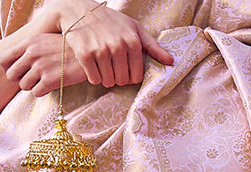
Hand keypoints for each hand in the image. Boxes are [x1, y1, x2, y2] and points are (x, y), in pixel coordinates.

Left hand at [2, 33, 89, 94]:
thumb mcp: (44, 40)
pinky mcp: (49, 80)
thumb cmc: (65, 48)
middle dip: (20, 79)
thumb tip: (17, 63)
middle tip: (32, 78)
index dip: (8, 68)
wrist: (86, 53)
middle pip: (11, 75)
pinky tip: (51, 84)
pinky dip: (42, 91)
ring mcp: (40, 67)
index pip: (3, 59)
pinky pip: (36, 93)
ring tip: (44, 80)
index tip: (18, 71)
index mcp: (28, 43)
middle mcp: (31, 54)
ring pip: (23, 86)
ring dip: (32, 86)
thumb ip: (29, 49)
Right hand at [7, 5, 173, 90]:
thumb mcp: (134, 28)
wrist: (79, 10)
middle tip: (113, 69)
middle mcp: (118, 46)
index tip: (126, 70)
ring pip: (108, 82)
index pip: (137, 76)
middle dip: (118, 78)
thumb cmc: (111, 21)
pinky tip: (93, 67)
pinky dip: (94, 76)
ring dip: (106, 78)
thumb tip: (171, 62)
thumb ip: (153, 46)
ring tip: (104, 67)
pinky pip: (94, 79)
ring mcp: (101, 50)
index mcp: (133, 41)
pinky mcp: (85, 54)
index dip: (131, 77)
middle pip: (122, 81)